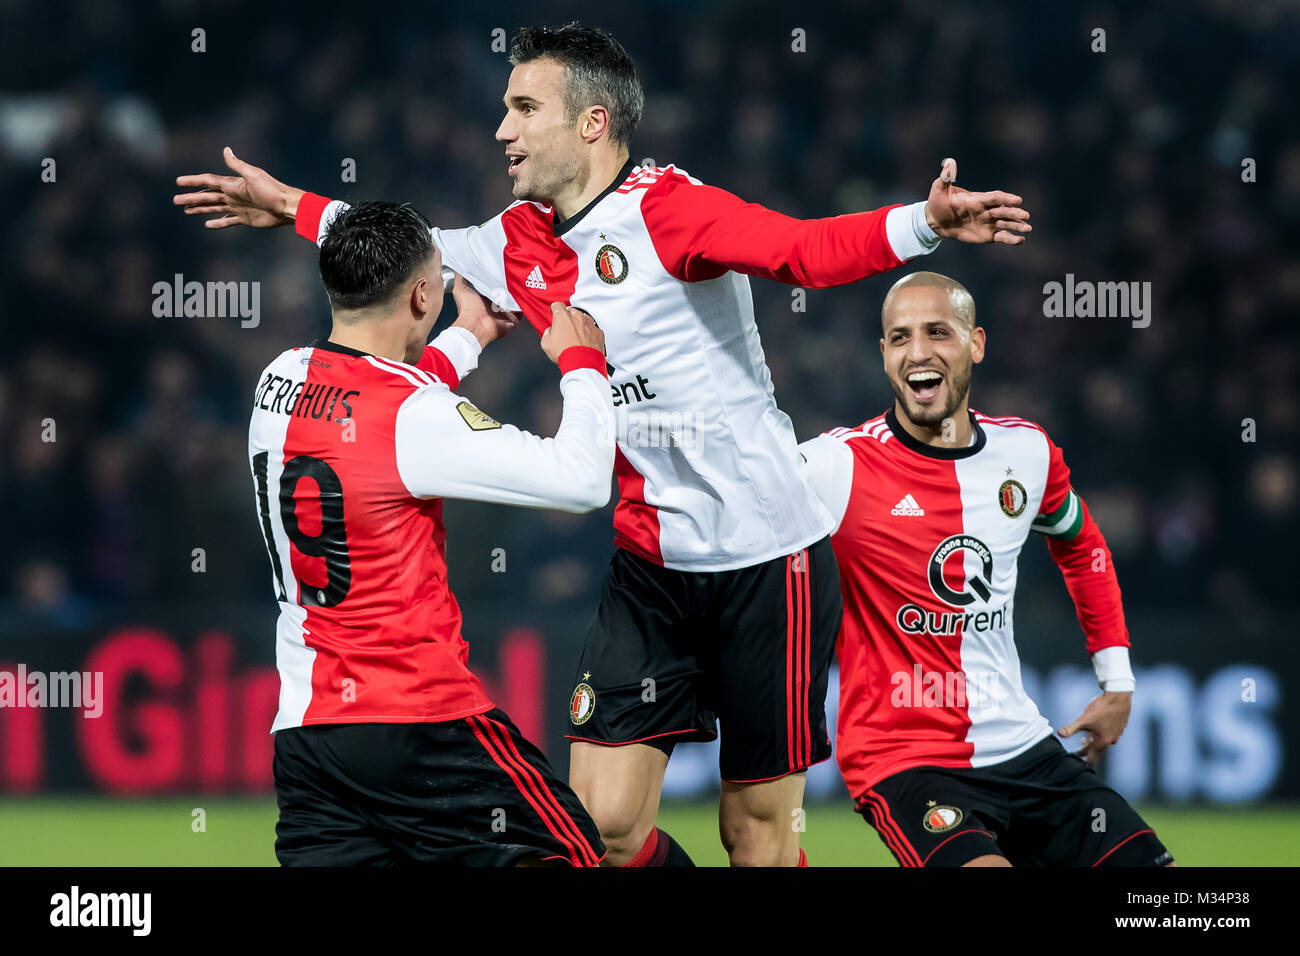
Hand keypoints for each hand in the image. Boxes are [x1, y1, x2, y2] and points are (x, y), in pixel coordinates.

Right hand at [173, 147, 304, 228]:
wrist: (288, 207)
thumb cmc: (273, 190)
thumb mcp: (253, 175)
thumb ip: (237, 165)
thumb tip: (226, 149)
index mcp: (233, 184)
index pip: (208, 181)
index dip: (193, 181)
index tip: (178, 181)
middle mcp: (233, 195)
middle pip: (208, 196)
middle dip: (191, 198)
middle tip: (176, 200)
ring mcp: (238, 207)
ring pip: (214, 208)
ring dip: (200, 209)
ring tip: (186, 211)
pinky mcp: (245, 219)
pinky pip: (228, 221)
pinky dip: (218, 223)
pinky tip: (207, 224)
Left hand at [450, 274, 519, 347]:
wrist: (476, 325)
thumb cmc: (467, 308)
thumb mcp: (460, 287)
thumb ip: (460, 275)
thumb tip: (458, 263)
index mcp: (484, 297)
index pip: (494, 284)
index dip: (497, 276)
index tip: (501, 267)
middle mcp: (495, 305)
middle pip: (506, 291)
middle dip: (509, 284)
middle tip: (512, 274)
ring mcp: (504, 312)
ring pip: (515, 300)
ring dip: (517, 293)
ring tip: (520, 282)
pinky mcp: (512, 319)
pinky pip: (521, 310)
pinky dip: (523, 304)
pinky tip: (523, 294)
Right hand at [541, 302, 604, 364]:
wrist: (582, 363)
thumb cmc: (565, 353)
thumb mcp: (546, 343)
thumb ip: (547, 333)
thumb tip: (550, 332)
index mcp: (563, 316)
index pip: (557, 305)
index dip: (555, 309)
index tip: (555, 312)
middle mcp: (577, 317)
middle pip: (571, 312)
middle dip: (568, 319)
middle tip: (565, 330)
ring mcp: (589, 323)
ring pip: (583, 320)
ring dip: (579, 326)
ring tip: (575, 338)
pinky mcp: (598, 332)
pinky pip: (593, 330)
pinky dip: (589, 334)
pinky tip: (585, 343)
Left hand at [924, 157, 1031, 243]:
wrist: (936, 221)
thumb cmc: (938, 202)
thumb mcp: (939, 189)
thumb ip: (946, 178)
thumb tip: (949, 163)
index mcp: (978, 199)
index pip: (995, 197)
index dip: (1006, 198)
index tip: (1017, 200)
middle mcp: (987, 210)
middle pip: (1004, 210)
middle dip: (1014, 213)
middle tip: (1025, 216)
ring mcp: (988, 222)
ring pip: (1006, 223)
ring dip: (1017, 225)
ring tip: (1027, 229)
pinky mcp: (988, 234)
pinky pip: (1002, 236)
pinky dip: (1011, 238)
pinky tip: (1021, 240)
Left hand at [1058, 691, 1131, 764]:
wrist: (1119, 697)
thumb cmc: (1102, 709)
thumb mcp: (1083, 720)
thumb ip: (1071, 729)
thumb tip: (1059, 734)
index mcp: (1102, 742)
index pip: (1091, 757)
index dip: (1083, 760)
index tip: (1076, 761)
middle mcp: (1111, 740)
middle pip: (1097, 750)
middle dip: (1087, 749)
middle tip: (1078, 749)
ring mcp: (1117, 734)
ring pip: (1103, 741)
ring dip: (1094, 741)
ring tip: (1085, 739)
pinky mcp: (1120, 726)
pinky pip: (1109, 734)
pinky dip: (1101, 734)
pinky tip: (1098, 727)